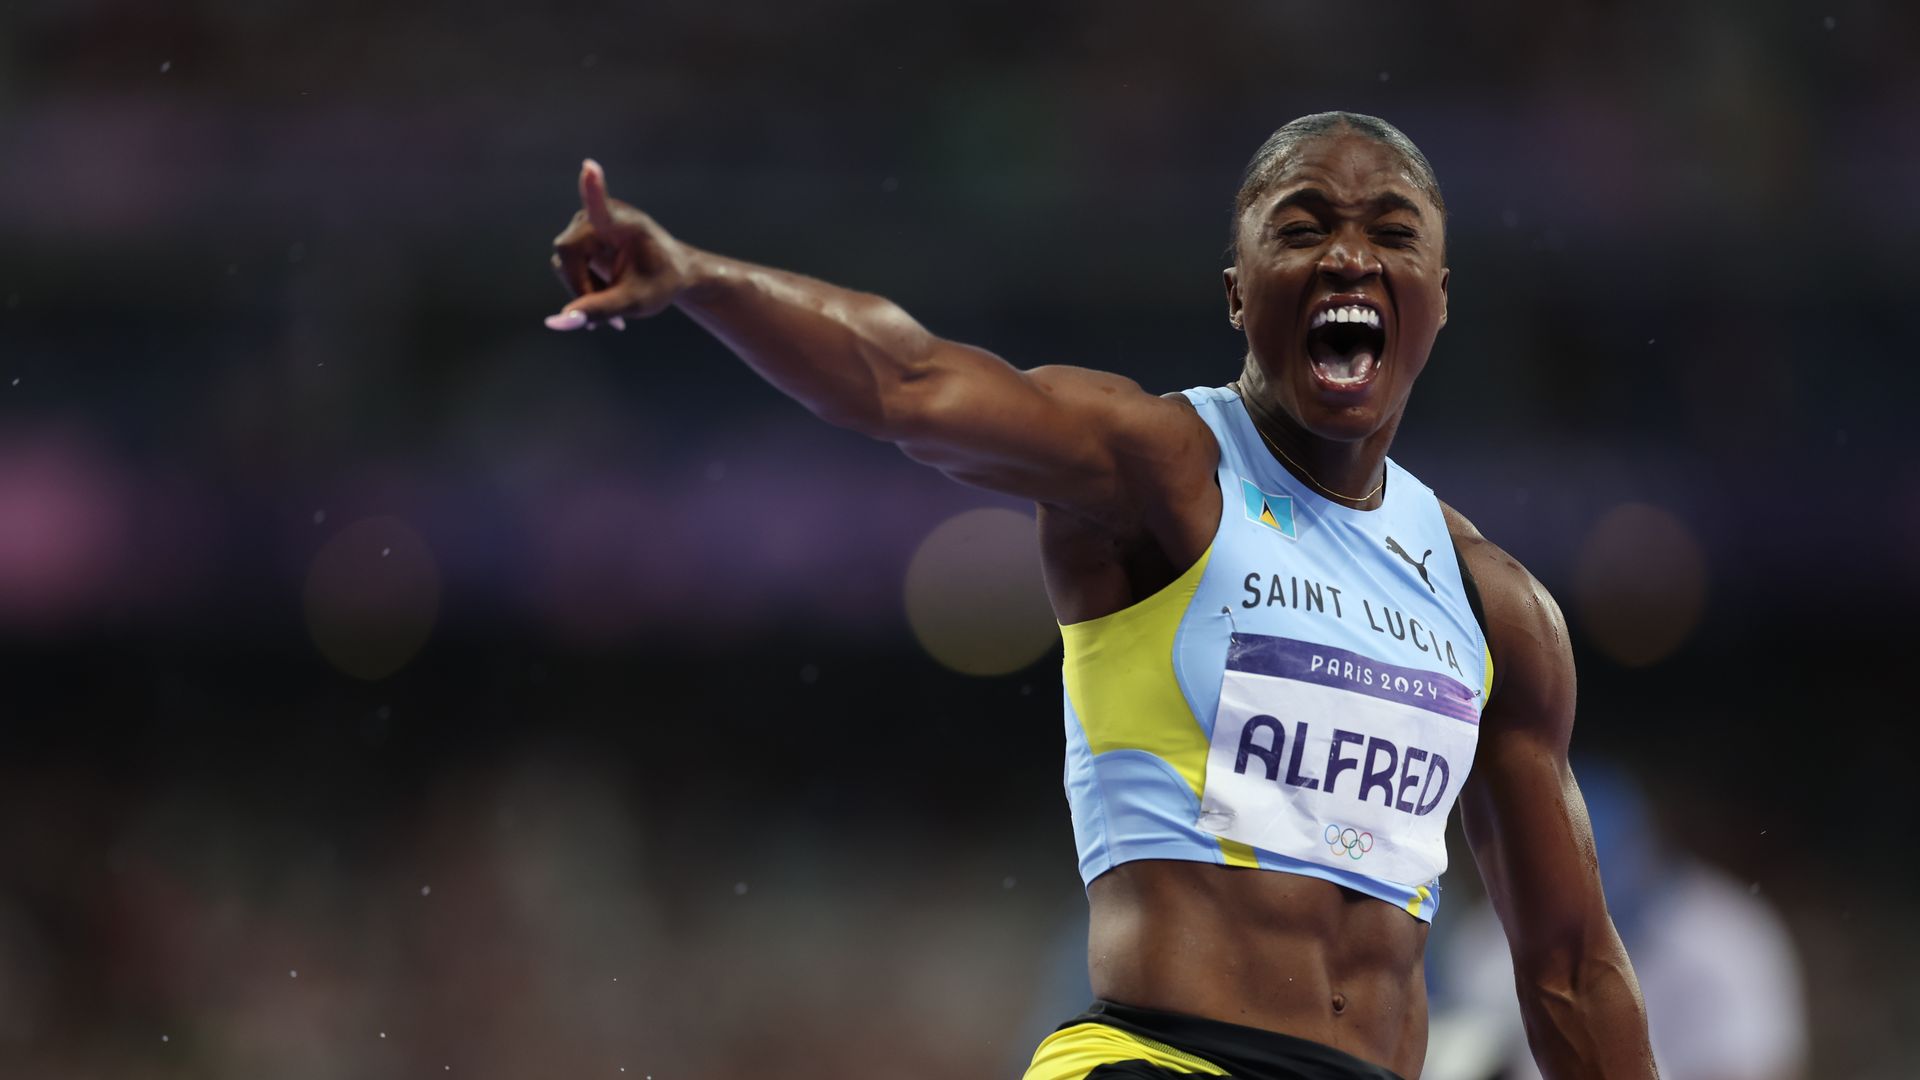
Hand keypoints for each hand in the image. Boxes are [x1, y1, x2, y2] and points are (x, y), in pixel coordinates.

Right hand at [546, 159, 689, 331]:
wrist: (673, 273)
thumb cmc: (661, 283)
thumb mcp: (634, 303)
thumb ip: (597, 310)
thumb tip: (555, 322)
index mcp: (624, 225)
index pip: (602, 206)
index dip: (593, 189)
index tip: (590, 166)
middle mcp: (600, 217)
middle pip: (568, 256)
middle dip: (583, 289)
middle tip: (612, 320)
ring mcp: (587, 223)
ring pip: (564, 264)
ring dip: (584, 291)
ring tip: (615, 313)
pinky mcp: (582, 235)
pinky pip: (567, 266)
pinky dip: (584, 287)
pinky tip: (606, 301)